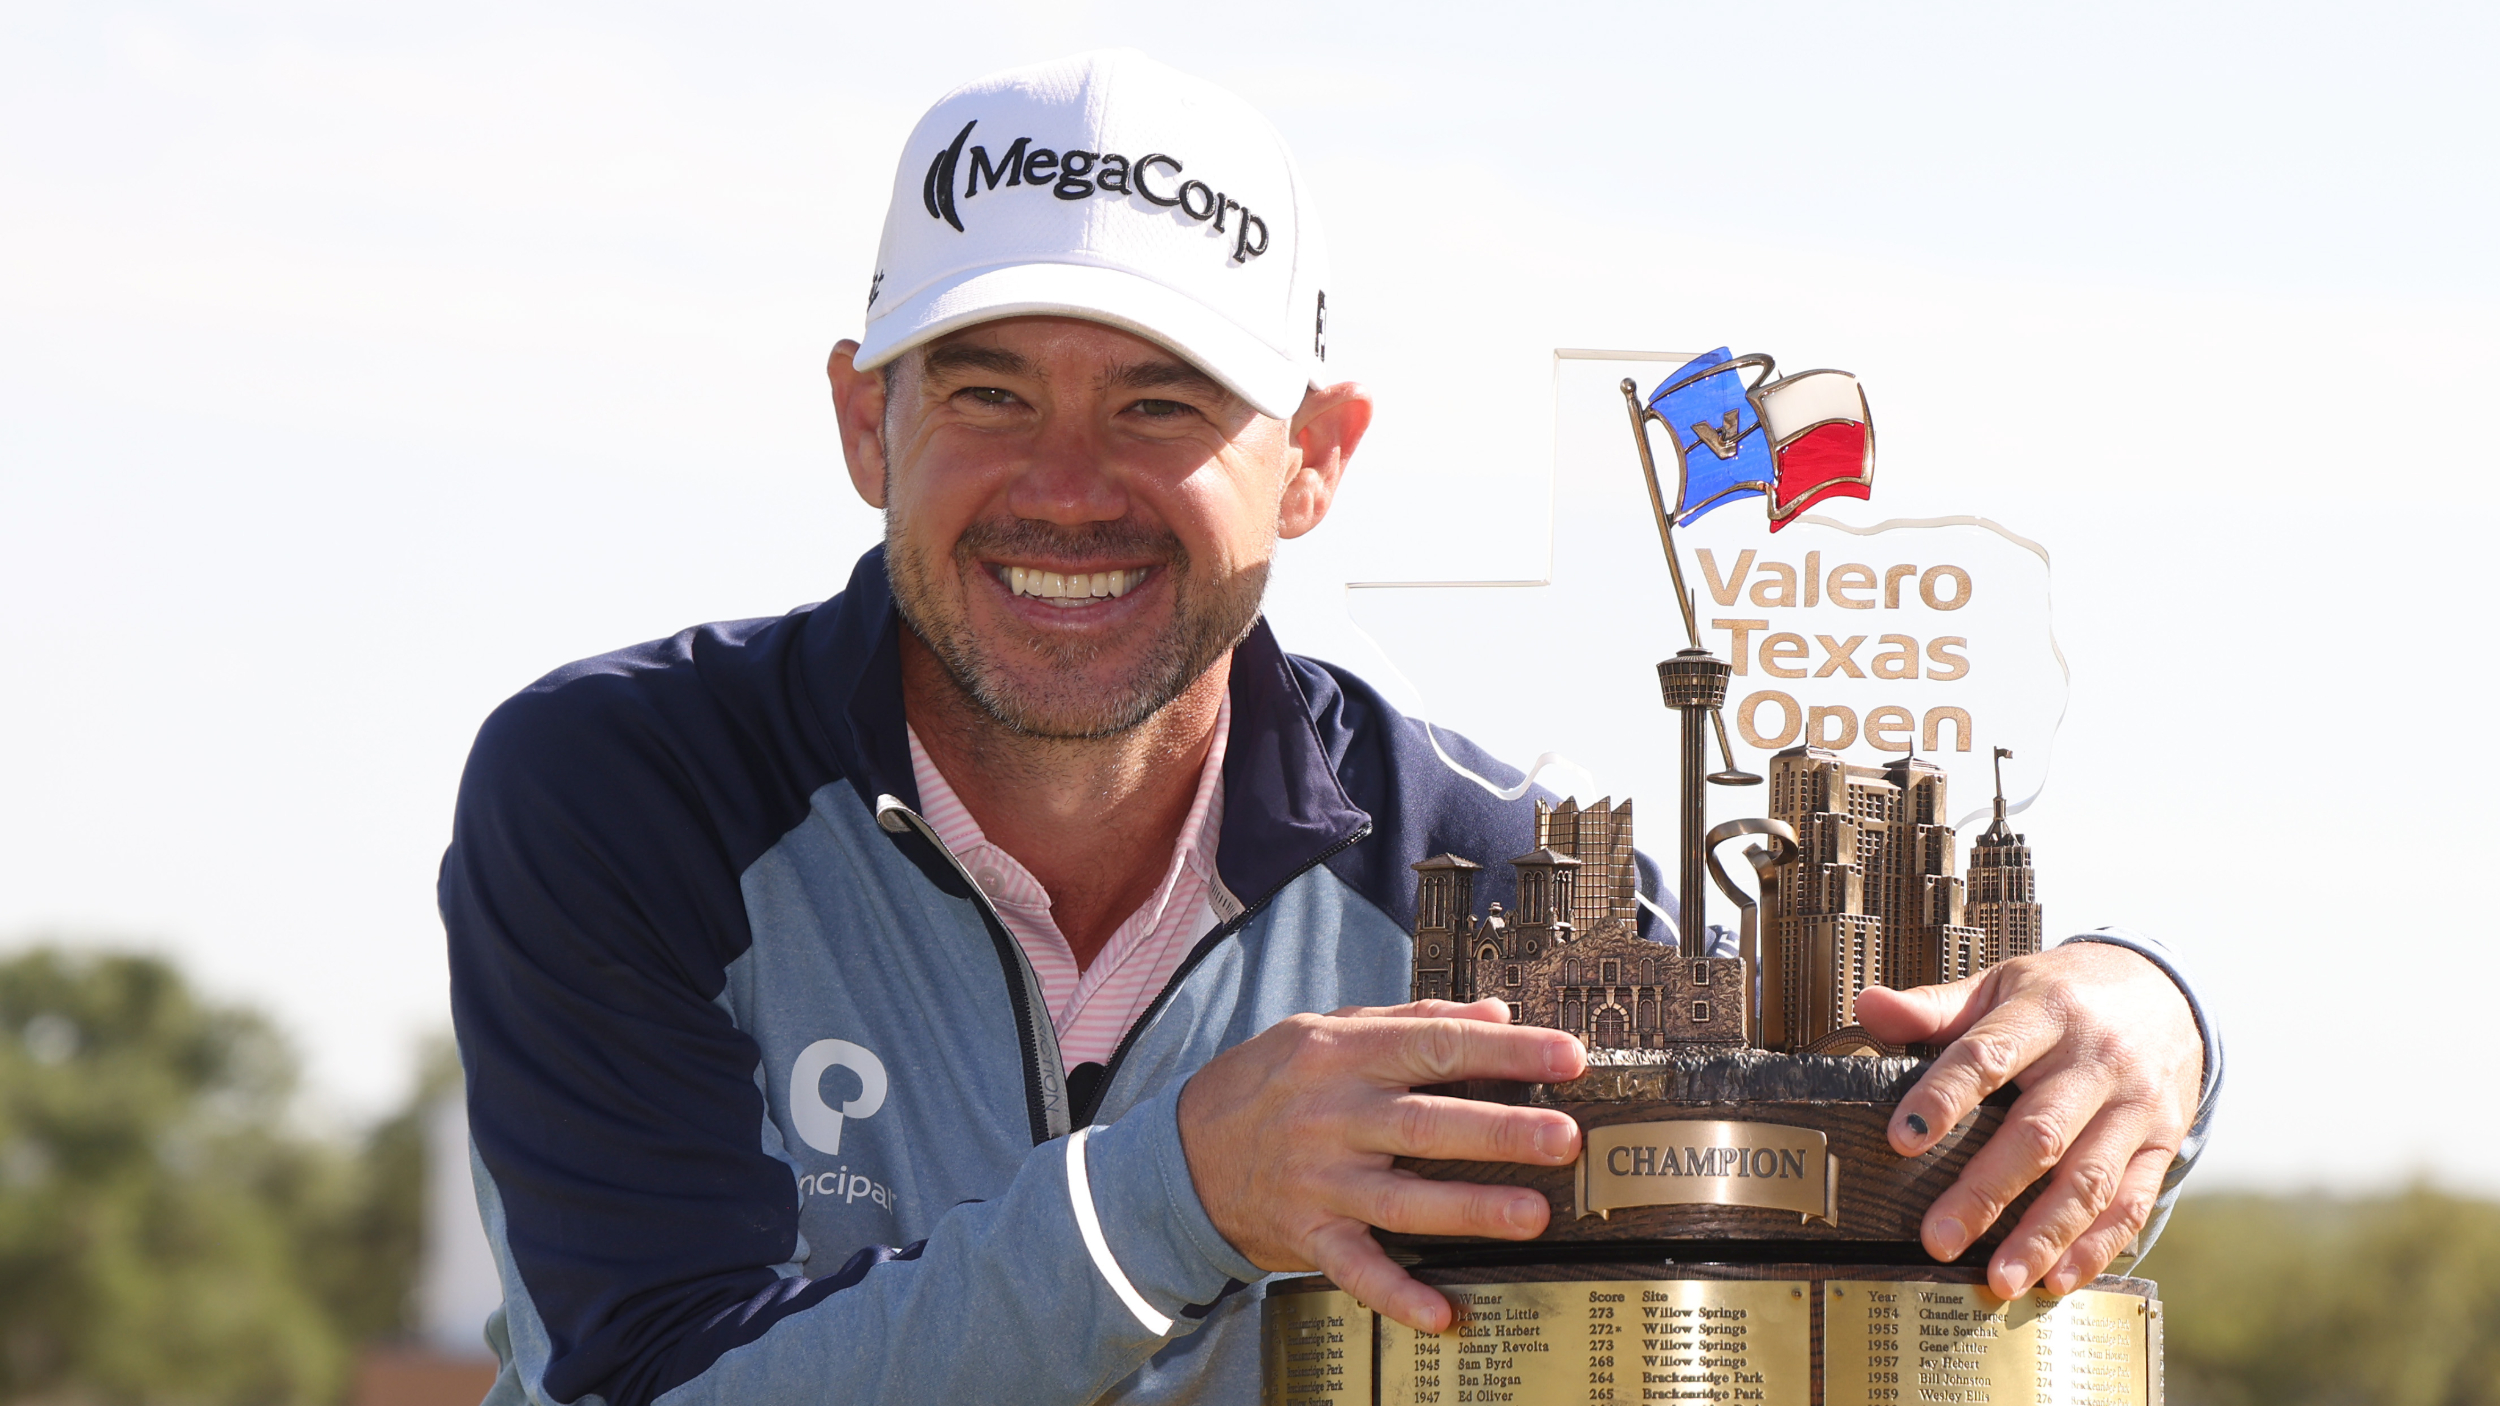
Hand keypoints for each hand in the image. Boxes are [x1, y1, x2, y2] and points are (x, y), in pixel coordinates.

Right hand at [1177, 999, 1585, 1331]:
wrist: (1181, 1151)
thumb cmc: (1268, 1081)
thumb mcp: (1325, 1028)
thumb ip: (1411, 1018)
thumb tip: (1495, 1013)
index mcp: (1342, 1053)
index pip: (1436, 1045)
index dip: (1507, 1052)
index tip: (1568, 1058)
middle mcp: (1332, 1116)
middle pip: (1426, 1124)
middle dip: (1500, 1131)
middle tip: (1564, 1138)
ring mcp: (1319, 1181)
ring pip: (1402, 1200)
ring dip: (1468, 1209)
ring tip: (1531, 1216)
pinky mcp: (1307, 1236)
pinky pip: (1356, 1270)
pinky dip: (1397, 1295)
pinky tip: (1442, 1313)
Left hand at [1855, 942, 2202, 1298]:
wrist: (2167, 994)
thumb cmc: (2066, 994)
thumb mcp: (2002, 984)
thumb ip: (1934, 1006)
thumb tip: (1868, 1006)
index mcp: (2047, 1012)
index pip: (1987, 1055)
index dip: (1943, 1097)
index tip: (1901, 1139)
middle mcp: (2096, 1061)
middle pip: (2039, 1133)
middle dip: (1986, 1191)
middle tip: (1939, 1238)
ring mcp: (2134, 1107)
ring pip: (2088, 1179)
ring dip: (2043, 1236)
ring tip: (1999, 1280)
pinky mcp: (2162, 1144)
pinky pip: (2131, 1203)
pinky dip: (2094, 1248)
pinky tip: (2056, 1279)